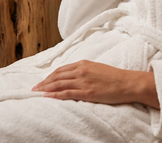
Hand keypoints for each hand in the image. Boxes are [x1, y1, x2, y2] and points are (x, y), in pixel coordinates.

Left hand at [32, 60, 159, 108]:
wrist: (127, 82)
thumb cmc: (114, 76)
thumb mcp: (98, 68)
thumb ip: (85, 71)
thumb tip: (73, 76)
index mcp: (84, 63)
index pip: (62, 69)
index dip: (50, 76)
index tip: (42, 81)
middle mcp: (82, 71)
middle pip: (57, 76)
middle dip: (44, 82)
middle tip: (34, 88)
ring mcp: (84, 81)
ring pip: (59, 84)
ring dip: (46, 89)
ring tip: (37, 92)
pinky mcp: (87, 92)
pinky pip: (67, 93)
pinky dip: (55, 95)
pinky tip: (47, 97)